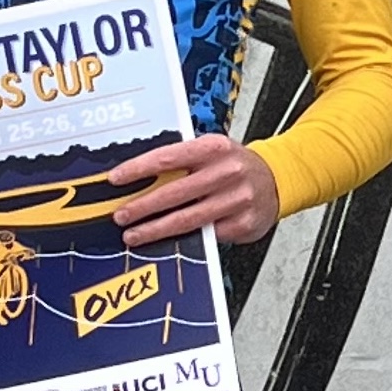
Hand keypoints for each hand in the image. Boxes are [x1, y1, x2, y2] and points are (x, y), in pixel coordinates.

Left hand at [110, 133, 282, 246]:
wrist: (275, 180)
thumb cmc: (235, 166)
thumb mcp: (212, 151)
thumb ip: (181, 160)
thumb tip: (138, 176)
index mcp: (214, 148)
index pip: (168, 157)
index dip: (138, 169)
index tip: (116, 179)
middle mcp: (227, 172)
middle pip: (174, 192)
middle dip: (142, 206)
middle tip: (120, 215)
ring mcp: (236, 199)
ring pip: (187, 219)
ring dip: (155, 229)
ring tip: (133, 234)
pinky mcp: (242, 223)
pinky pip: (205, 234)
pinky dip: (181, 240)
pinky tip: (165, 242)